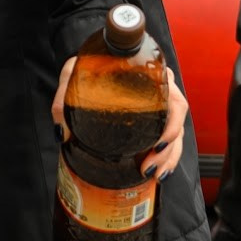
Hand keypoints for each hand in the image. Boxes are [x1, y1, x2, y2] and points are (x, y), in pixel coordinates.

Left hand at [54, 61, 189, 180]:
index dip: (172, 123)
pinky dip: (167, 160)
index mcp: (150, 76)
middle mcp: (161, 91)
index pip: (174, 99)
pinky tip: (158, 174)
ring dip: (168, 158)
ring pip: (176, 135)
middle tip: (148, 165)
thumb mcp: (74, 73)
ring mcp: (160, 107)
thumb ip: (65, 98)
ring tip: (151, 174)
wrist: (89, 67)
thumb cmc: (87, 66)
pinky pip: (170, 141)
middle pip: (177, 122)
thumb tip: (62, 132)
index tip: (159, 143)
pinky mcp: (155, 121)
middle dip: (168, 150)